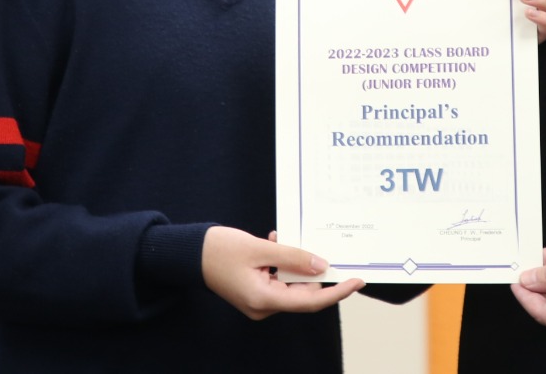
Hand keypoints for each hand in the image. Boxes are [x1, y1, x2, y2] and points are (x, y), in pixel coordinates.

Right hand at [201, 226, 362, 319]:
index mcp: (263, 300)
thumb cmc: (219, 250)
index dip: (336, 291)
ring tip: (288, 239)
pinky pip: (279, 279)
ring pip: (291, 284)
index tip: (356, 282)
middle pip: (303, 293)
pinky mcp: (256, 291)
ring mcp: (259, 300)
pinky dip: (283, 263)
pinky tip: (277, 243)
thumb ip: (292, 257)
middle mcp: (263, 306)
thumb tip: (320, 266)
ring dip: (296, 263)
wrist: (189, 253)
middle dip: (316, 272)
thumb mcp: (260, 248)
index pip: (310, 301)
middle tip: (332, 252)